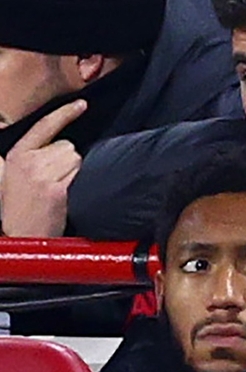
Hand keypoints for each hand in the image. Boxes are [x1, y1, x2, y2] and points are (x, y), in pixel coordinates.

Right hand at [1, 100, 86, 236]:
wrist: (22, 237)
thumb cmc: (18, 211)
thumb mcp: (6, 179)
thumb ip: (12, 161)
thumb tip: (3, 148)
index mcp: (16, 155)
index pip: (44, 126)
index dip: (65, 114)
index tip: (82, 105)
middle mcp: (28, 161)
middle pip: (68, 146)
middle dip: (68, 162)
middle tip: (55, 182)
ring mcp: (42, 174)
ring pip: (76, 159)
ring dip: (74, 173)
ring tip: (59, 190)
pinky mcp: (56, 188)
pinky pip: (78, 173)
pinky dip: (77, 181)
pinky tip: (65, 194)